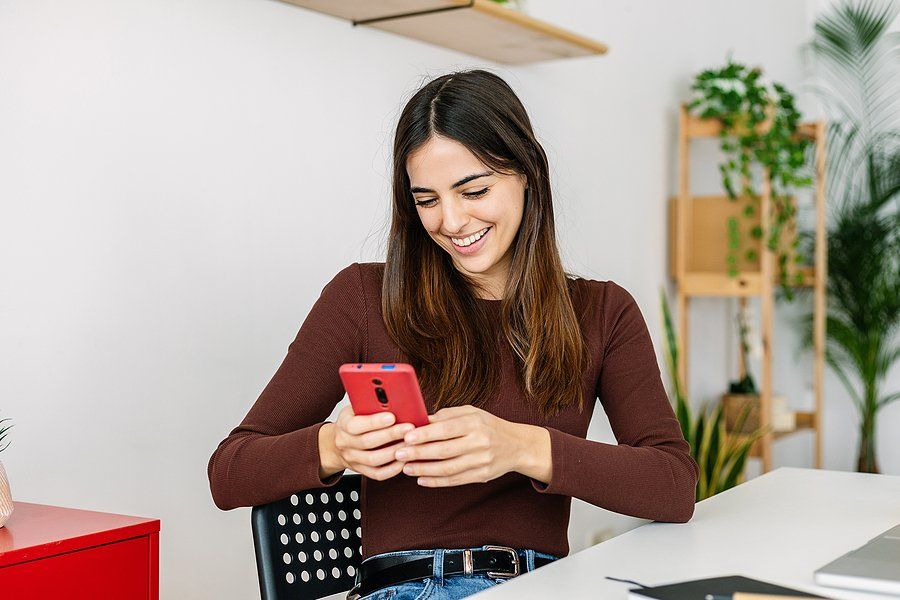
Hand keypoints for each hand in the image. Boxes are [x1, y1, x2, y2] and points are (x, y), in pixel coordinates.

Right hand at [329, 405, 414, 480]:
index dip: (374, 422)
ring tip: (410, 444)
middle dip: (391, 435)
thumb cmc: (353, 420)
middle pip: (368, 442)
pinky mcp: (361, 470)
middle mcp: (345, 443)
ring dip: (394, 452)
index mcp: (344, 424)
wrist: (337, 443)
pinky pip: (378, 474)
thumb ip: (370, 405)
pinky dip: (393, 469)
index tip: (392, 416)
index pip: (356, 425)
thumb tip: (392, 399)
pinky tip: (404, 460)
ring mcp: (353, 459)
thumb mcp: (356, 408)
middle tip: (409, 428)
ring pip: (374, 459)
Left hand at [394, 405, 535, 486]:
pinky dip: (436, 482)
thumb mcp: (471, 413)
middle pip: (444, 450)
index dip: (424, 434)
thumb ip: (446, 416)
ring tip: (406, 468)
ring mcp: (481, 461)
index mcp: (474, 423)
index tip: (406, 437)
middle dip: (418, 453)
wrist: (517, 445)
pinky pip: (455, 480)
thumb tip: (419, 420)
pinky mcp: (482, 476)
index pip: (445, 429)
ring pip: (447, 468)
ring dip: (424, 469)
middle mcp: (479, 442)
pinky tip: (421, 479)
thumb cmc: (488, 426)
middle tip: (399, 454)